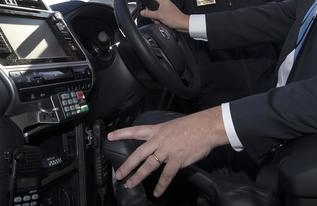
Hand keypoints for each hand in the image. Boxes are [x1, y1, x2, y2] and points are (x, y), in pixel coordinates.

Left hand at [107, 107, 227, 196]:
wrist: (206, 127)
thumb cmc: (193, 125)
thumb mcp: (173, 125)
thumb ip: (164, 135)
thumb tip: (160, 145)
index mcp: (157, 130)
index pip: (136, 131)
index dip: (122, 133)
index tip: (110, 136)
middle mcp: (159, 140)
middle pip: (138, 154)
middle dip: (127, 165)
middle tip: (118, 174)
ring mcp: (167, 151)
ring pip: (149, 166)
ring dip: (138, 176)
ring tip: (130, 184)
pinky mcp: (177, 160)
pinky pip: (166, 175)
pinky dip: (161, 185)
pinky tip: (157, 192)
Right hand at [140, 0, 189, 31]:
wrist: (183, 24)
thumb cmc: (174, 18)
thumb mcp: (158, 15)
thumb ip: (149, 13)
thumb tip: (142, 12)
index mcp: (163, 1)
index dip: (148, 4)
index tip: (146, 10)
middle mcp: (166, 4)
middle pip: (154, 7)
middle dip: (153, 14)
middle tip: (155, 18)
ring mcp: (168, 10)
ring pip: (157, 13)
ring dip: (157, 18)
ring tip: (160, 21)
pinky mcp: (169, 15)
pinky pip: (161, 17)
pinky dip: (161, 20)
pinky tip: (162, 23)